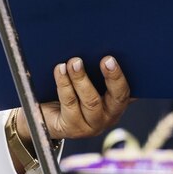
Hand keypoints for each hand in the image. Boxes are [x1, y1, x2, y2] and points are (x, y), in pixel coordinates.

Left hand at [16, 55, 131, 143]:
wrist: (45, 117)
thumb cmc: (71, 93)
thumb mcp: (87, 82)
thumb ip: (96, 70)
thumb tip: (97, 45)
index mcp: (117, 103)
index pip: (127, 90)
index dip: (121, 75)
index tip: (112, 59)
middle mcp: (108, 117)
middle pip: (116, 97)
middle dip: (112, 77)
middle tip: (105, 59)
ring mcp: (91, 126)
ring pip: (91, 101)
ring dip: (82, 78)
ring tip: (74, 62)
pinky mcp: (72, 128)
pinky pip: (70, 103)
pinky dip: (64, 84)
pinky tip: (60, 70)